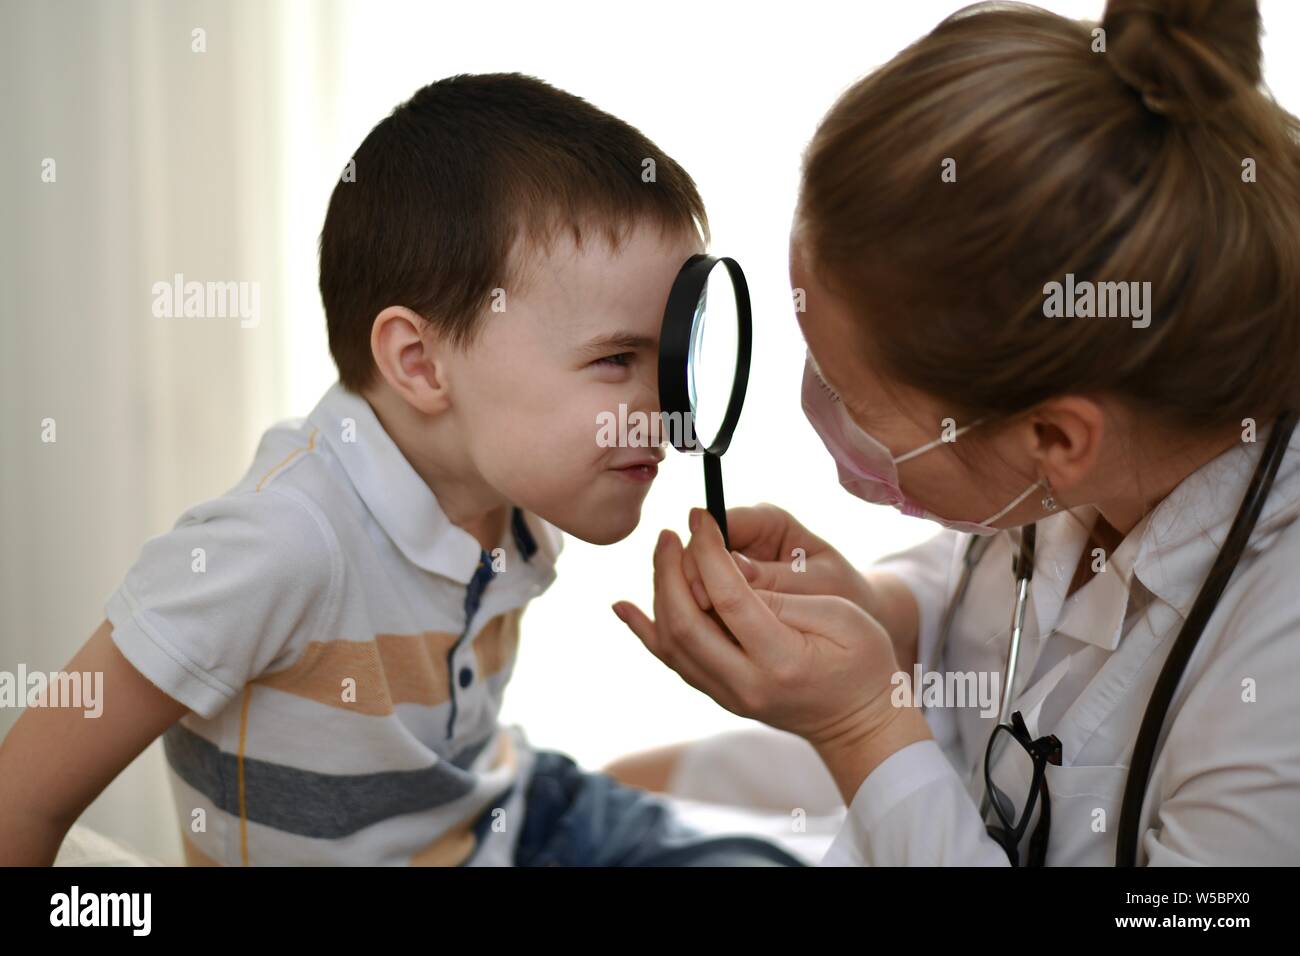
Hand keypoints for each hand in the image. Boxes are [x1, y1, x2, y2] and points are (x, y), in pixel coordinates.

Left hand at [612, 510, 929, 772]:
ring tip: (663, 551)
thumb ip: (783, 595)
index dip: (707, 551)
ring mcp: (728, 695)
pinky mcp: (719, 694)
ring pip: (671, 642)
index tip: (699, 518)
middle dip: (669, 570)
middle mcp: (746, 684)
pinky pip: (672, 661)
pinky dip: (645, 631)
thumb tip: (729, 571)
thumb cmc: (862, 661)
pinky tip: (623, 606)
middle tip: (671, 533)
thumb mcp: (841, 616)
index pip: (728, 598)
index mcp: (781, 660)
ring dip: (659, 591)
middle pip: (685, 622)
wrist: (858, 722)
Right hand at [680, 504, 874, 616]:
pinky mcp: (724, 585)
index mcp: (769, 520)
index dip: (706, 557)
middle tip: (703, 615)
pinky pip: (698, 595)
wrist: (852, 611)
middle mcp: (744, 533)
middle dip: (692, 579)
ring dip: (688, 599)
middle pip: (697, 549)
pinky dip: (693, 613)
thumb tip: (738, 571)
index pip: (722, 525)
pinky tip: (683, 630)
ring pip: (691, 574)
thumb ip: (779, 579)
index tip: (706, 595)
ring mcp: (730, 560)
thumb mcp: (819, 584)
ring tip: (704, 633)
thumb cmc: (842, 593)